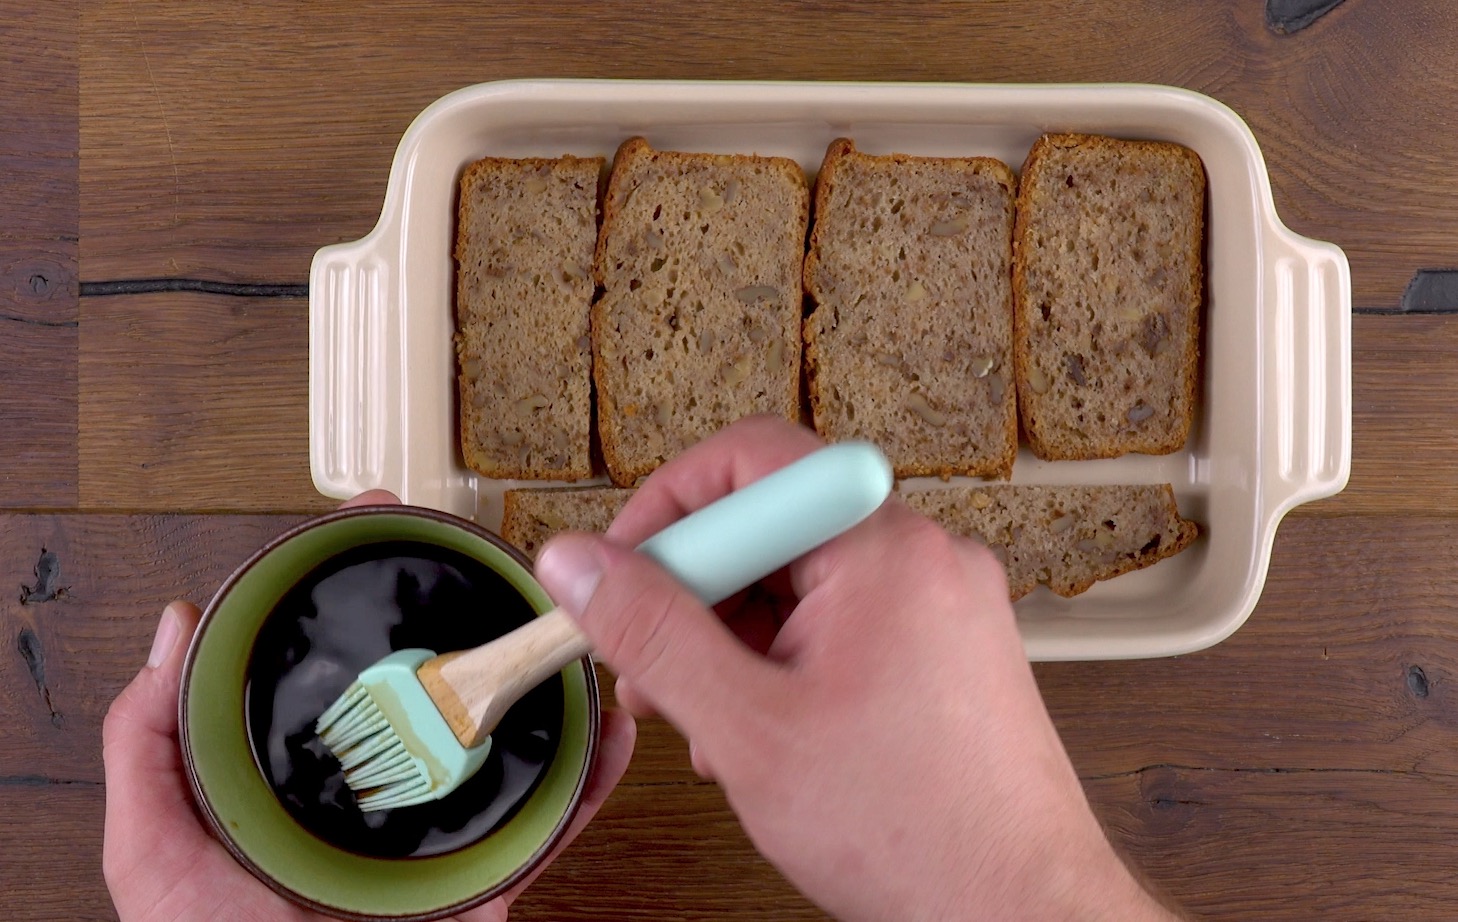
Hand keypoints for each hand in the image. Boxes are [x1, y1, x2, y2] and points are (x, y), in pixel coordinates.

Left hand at [102, 490, 635, 921]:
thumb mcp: (156, 854)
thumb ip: (146, 748)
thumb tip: (170, 635)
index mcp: (308, 773)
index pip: (341, 658)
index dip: (360, 584)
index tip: (378, 520)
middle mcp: (383, 790)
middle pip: (439, 682)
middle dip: (475, 612)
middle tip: (498, 552)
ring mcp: (442, 830)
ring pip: (509, 738)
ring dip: (548, 680)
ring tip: (572, 623)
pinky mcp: (494, 873)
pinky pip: (555, 819)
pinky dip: (594, 774)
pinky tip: (610, 726)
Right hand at [535, 417, 1181, 921]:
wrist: (1018, 908)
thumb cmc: (914, 828)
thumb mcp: (746, 726)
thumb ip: (652, 632)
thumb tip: (578, 564)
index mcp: (883, 548)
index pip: (753, 459)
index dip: (668, 507)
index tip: (621, 569)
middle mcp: (924, 557)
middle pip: (775, 524)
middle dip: (697, 593)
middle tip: (652, 667)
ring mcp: (942, 603)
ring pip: (804, 580)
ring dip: (735, 639)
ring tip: (708, 721)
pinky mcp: (946, 648)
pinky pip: (844, 620)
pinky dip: (787, 661)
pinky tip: (761, 731)